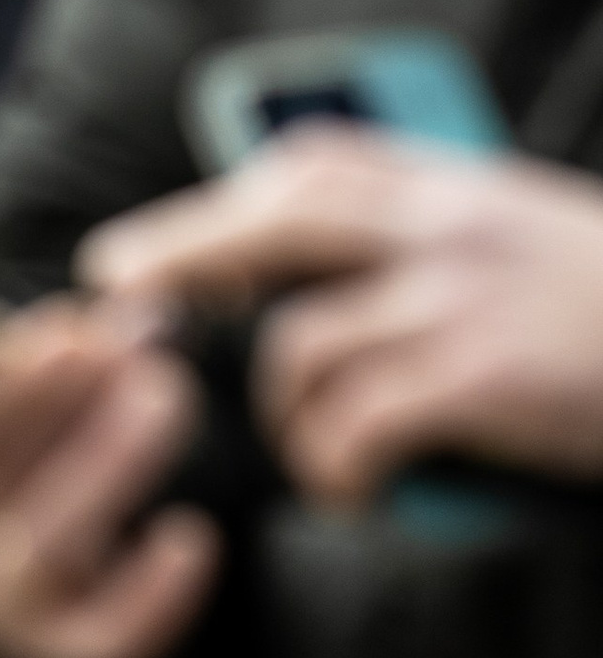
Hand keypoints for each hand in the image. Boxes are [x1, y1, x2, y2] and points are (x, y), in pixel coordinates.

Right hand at [0, 179, 218, 657]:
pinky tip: (191, 538)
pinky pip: (102, 641)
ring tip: (166, 397)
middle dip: (71, 413)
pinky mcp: (58, 652)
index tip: (68, 329)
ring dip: (110, 472)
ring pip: (46, 552)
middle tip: (141, 347)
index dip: (3, 390)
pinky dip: (149, 599)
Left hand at [82, 131, 602, 503]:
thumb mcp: (538, 243)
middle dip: (180, 261)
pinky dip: (336, 468)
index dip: (218, 206)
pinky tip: (356, 490)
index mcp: (463, 188)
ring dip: (285, 417)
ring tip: (319, 457)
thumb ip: (445, 246)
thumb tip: (342, 282)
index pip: (313, 167)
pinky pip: (354, 423)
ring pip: (302, 346)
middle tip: (118, 310)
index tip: (152, 247)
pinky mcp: (482, 376)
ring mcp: (462, 297)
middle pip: (275, 222)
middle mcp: (450, 226)